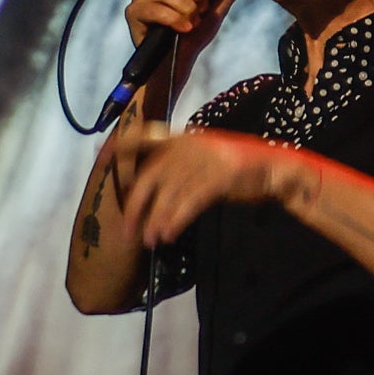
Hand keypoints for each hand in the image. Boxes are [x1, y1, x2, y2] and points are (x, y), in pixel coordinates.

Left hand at [110, 124, 302, 250]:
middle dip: (135, 206)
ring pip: (168, 196)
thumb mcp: (206, 157)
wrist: (274, 169)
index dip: (121, 144)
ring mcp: (205, 160)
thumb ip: (178, 166)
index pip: (145, 135)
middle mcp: (190, 145)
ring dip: (156, 221)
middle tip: (128, 229)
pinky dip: (175, 221)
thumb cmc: (237, 167)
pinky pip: (188, 204)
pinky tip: (168, 234)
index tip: (100, 155)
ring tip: (150, 240)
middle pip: (150, 177)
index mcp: (184, 137)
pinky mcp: (219, 177)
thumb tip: (148, 191)